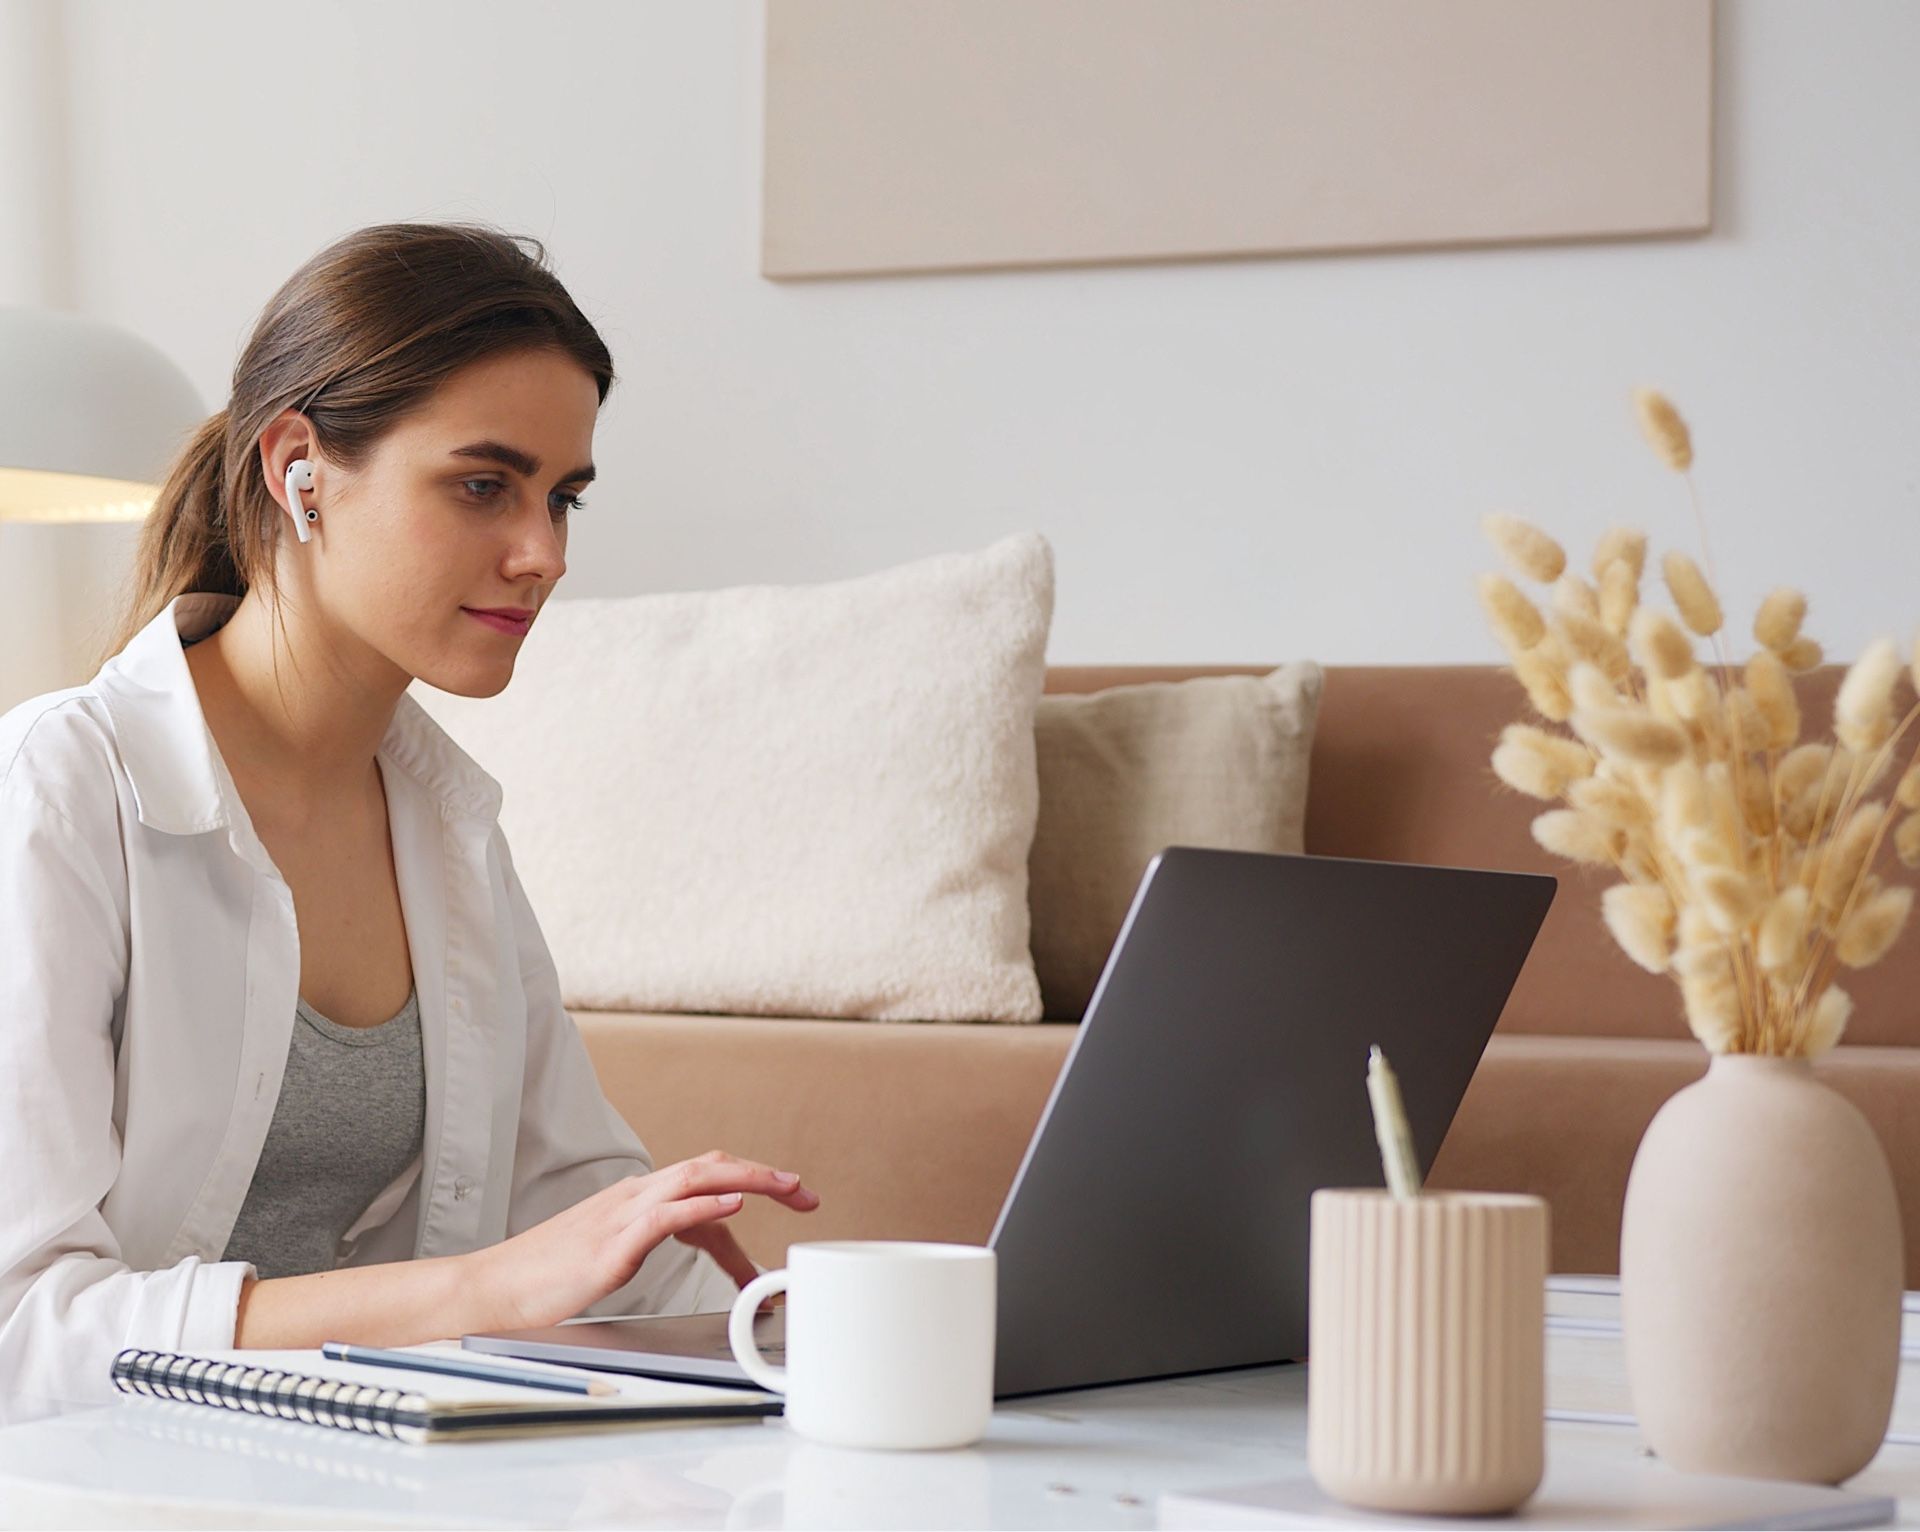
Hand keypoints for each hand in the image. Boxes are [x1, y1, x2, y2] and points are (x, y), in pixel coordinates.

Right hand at [467, 1150, 819, 1331]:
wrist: (493, 1289)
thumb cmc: (549, 1275)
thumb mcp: (617, 1252)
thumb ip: (659, 1239)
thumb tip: (704, 1243)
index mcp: (638, 1197)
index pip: (707, 1175)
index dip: (754, 1180)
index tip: (794, 1195)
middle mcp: (635, 1195)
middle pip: (711, 1166)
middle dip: (764, 1174)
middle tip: (805, 1192)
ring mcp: (623, 1215)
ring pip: (696, 1178)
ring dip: (747, 1179)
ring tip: (786, 1186)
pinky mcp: (611, 1243)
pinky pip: (666, 1215)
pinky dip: (703, 1206)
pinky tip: (731, 1207)